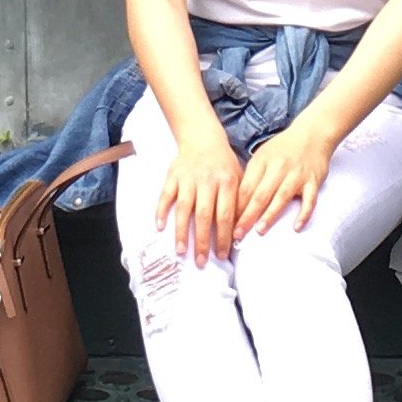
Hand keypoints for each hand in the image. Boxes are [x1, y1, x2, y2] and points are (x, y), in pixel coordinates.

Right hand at [157, 125, 243, 264]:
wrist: (202, 139)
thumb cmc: (223, 165)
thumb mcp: (238, 178)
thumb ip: (240, 201)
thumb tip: (241, 232)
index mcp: (227, 182)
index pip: (226, 215)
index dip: (223, 237)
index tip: (221, 256)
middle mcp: (207, 181)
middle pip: (204, 216)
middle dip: (202, 241)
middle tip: (201, 262)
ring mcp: (188, 178)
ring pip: (184, 208)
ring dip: (181, 232)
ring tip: (181, 251)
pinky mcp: (173, 175)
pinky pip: (165, 195)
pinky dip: (161, 211)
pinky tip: (160, 228)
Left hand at [233, 118, 334, 242]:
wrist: (312, 134)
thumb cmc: (283, 149)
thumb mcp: (262, 156)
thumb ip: (251, 177)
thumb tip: (235, 203)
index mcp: (262, 162)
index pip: (246, 188)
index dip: (236, 207)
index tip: (227, 224)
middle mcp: (279, 168)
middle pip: (260, 195)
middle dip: (248, 216)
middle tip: (238, 234)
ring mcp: (297, 175)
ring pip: (281, 198)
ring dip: (270, 215)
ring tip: (259, 231)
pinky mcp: (314, 181)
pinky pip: (310, 200)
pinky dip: (304, 214)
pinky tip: (296, 227)